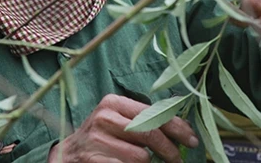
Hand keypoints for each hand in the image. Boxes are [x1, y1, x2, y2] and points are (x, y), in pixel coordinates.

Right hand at [48, 94, 197, 162]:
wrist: (67, 156)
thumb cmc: (101, 138)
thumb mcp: (119, 122)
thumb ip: (144, 121)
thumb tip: (182, 129)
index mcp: (113, 103)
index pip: (153, 113)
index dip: (177, 127)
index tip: (192, 139)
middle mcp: (104, 117)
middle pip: (150, 134)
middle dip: (170, 150)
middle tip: (178, 160)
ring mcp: (97, 140)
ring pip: (141, 157)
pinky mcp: (93, 160)